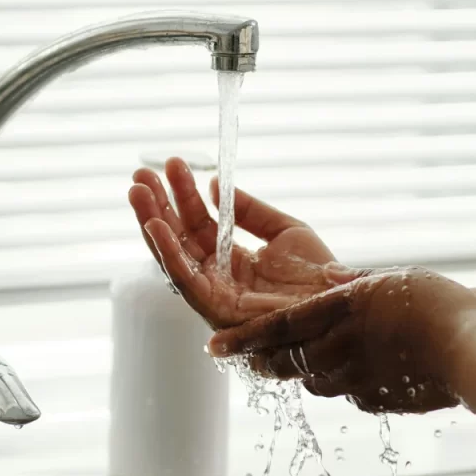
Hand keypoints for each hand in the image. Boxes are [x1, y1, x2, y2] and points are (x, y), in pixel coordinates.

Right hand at [128, 157, 340, 328]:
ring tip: (137, 191)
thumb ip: (248, 209)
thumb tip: (214, 184)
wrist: (338, 301)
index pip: (198, 224)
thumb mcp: (283, 229)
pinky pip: (185, 279)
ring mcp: (214, 295)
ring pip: (173, 257)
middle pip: (178, 239)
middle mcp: (217, 278)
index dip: (184, 194)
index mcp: (231, 261)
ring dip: (152, 223)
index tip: (173, 165)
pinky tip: (154, 226)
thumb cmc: (318, 273)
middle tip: (140, 173)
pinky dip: (168, 253)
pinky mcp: (216, 309)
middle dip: (157, 206)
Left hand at [208, 265, 475, 413]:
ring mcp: (353, 383)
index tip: (212, 348)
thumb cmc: (435, 304)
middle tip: (249, 357)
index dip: (240, 339)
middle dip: (263, 359)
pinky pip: (347, 392)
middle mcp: (333, 354)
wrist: (473, 354)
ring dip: (303, 370)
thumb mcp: (387, 281)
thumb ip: (353, 287)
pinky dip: (343, 381)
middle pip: (283, 362)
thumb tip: (332, 283)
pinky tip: (361, 371)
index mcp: (331, 317)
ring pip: (312, 379)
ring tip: (307, 359)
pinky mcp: (376, 401)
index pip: (271, 331)